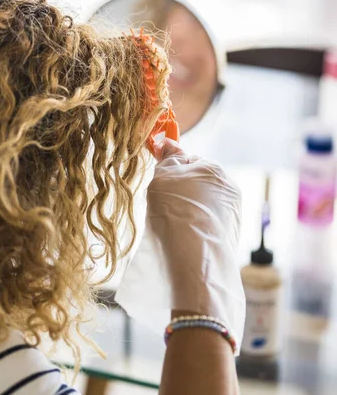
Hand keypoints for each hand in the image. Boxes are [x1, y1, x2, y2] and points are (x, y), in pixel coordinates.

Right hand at [147, 138, 244, 345]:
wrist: (193, 252)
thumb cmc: (174, 208)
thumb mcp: (163, 175)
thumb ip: (168, 157)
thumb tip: (168, 142)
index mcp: (213, 168)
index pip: (190, 160)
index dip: (173, 172)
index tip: (161, 185)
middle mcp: (229, 186)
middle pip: (199, 182)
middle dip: (184, 190)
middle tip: (166, 206)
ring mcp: (233, 211)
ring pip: (205, 203)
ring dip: (192, 208)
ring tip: (175, 224)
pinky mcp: (232, 233)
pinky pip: (210, 222)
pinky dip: (199, 225)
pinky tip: (186, 236)